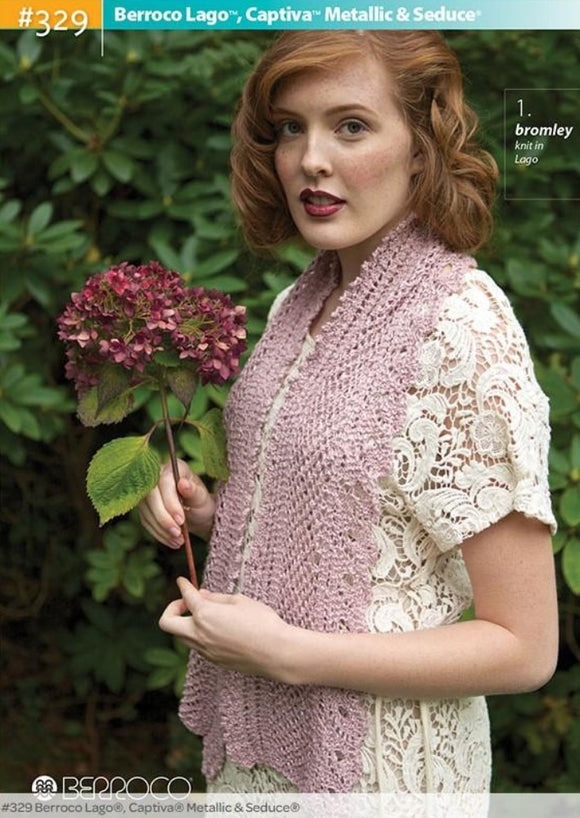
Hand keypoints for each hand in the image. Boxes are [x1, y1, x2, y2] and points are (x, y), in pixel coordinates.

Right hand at [138, 460, 215, 547]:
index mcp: (173, 468)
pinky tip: (172, 541)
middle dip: (163, 517)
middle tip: (177, 533)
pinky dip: (159, 533)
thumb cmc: (202, 502)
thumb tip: (183, 484)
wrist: (198, 514)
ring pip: (146, 511)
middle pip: (150, 496)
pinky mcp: (144, 507)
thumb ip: (194, 491)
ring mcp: (147, 492)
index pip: (164, 482)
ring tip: (179, 540)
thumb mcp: (203, 498)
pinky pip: (146, 521)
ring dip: (161, 529)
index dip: (170, 502)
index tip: (181, 520)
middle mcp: (156, 476)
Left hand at [159, 577, 291, 678]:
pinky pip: (197, 646)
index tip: (182, 581)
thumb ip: (217, 598)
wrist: (275, 653)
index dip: (183, 586)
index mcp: (204, 614)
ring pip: (181, 636)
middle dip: (173, 609)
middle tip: (188, 603)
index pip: (186, 596)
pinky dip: (199, 635)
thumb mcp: (240, 601)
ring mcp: (204, 650)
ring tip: (206, 614)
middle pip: (167, 623)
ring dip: (186, 623)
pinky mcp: (213, 660)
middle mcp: (199, 634)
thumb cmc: (261, 622)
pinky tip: (217, 629)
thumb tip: (202, 595)